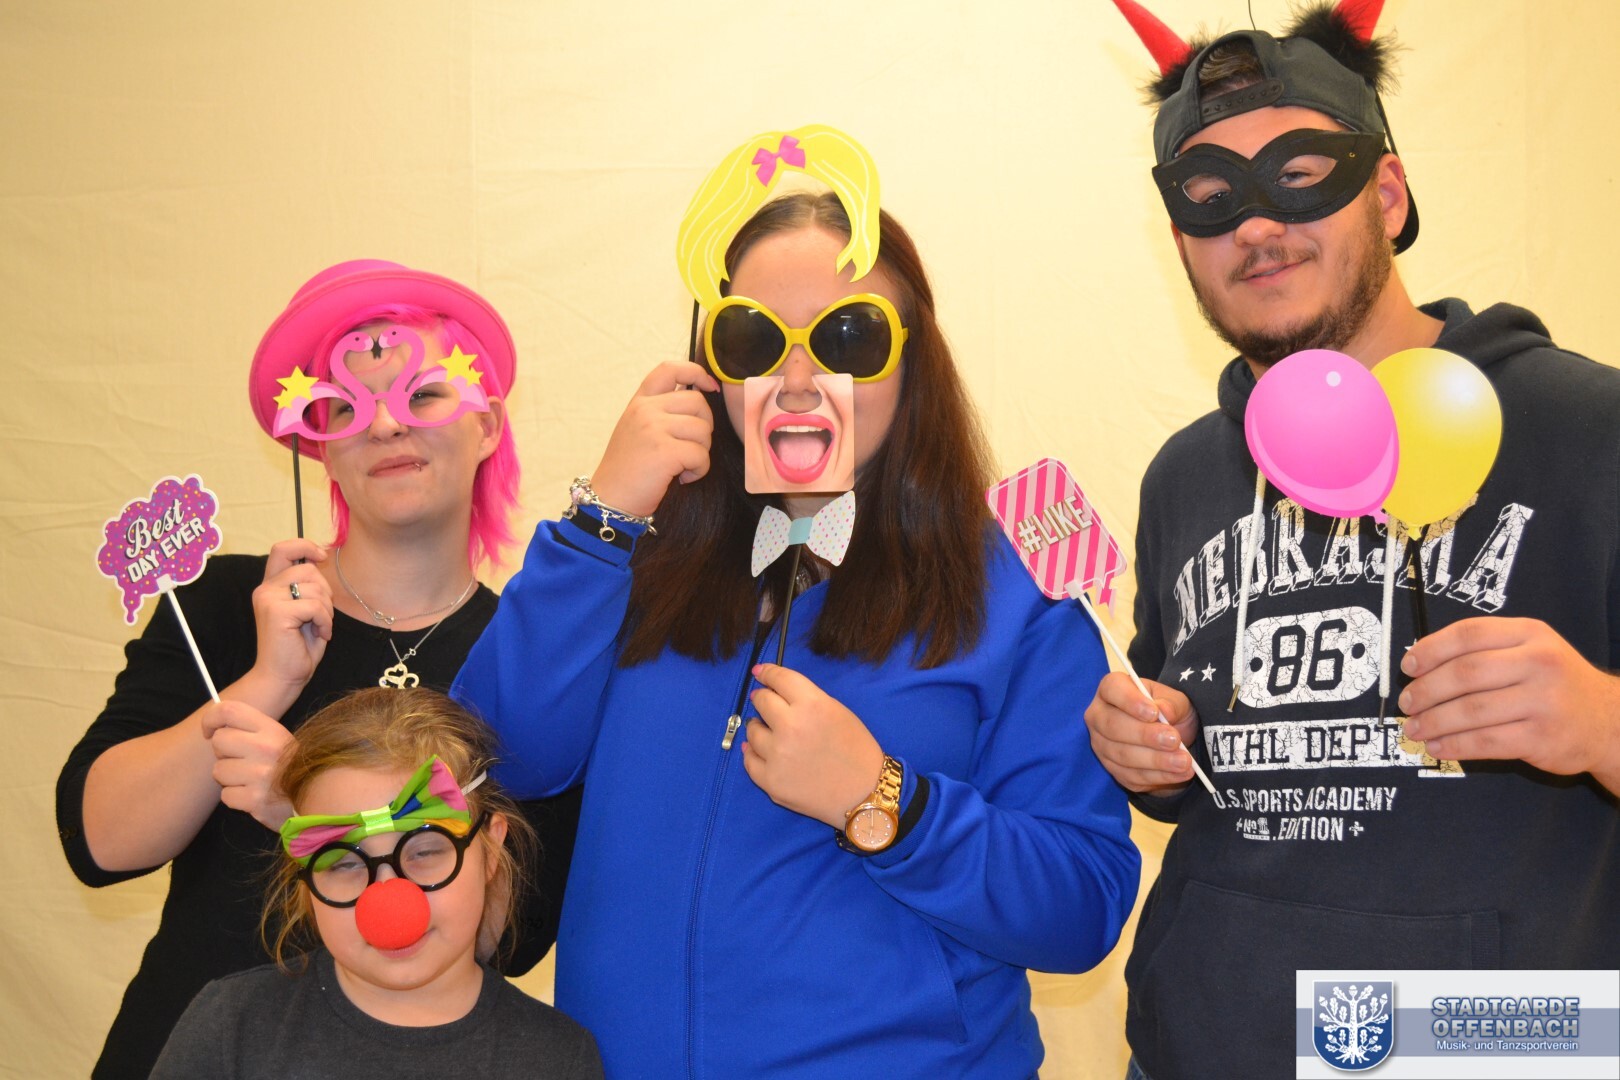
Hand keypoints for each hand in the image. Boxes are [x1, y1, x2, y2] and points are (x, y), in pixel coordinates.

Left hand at [202, 700, 295, 830]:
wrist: (318, 799)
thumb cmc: (291, 767)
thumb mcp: (279, 739)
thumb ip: (252, 730)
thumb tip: (216, 726)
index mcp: (271, 729)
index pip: (229, 711)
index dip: (211, 719)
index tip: (210, 731)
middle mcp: (265, 748)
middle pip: (219, 741)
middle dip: (224, 753)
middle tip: (242, 760)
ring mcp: (260, 775)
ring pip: (219, 770)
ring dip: (230, 778)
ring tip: (251, 780)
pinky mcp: (255, 800)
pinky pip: (226, 795)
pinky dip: (236, 798)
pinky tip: (253, 796)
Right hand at [250, 539, 332, 694]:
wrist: (282, 677)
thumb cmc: (297, 647)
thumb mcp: (305, 609)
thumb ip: (307, 585)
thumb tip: (320, 558)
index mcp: (270, 586)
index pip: (282, 548)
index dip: (305, 546)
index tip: (322, 556)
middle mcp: (265, 589)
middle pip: (308, 569)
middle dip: (325, 591)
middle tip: (322, 615)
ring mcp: (268, 599)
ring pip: (315, 588)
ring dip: (327, 610)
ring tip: (318, 627)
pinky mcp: (277, 612)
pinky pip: (316, 606)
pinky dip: (325, 622)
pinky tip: (320, 635)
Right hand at [590, 361, 719, 517]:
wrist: (610, 499)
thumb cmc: (628, 470)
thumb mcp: (637, 429)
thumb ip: (660, 412)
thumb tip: (701, 399)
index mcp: (639, 402)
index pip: (670, 369)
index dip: (697, 373)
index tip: (711, 387)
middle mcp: (645, 410)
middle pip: (698, 402)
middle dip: (705, 426)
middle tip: (692, 447)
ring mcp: (654, 429)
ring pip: (703, 430)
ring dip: (702, 452)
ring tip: (684, 466)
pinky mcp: (665, 451)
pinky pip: (701, 455)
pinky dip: (699, 470)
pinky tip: (682, 478)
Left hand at [742, 663, 884, 827]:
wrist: (865, 793)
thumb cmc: (857, 749)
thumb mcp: (837, 711)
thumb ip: (806, 699)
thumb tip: (774, 692)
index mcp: (811, 704)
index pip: (778, 679)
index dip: (767, 672)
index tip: (760, 673)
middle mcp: (790, 726)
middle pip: (761, 701)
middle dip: (763, 699)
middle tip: (766, 703)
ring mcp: (777, 755)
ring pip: (752, 731)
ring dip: (758, 727)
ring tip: (770, 733)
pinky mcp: (771, 781)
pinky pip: (749, 761)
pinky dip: (754, 754)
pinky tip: (763, 752)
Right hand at [1082, 672, 1200, 794]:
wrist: (1169, 734)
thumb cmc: (1167, 709)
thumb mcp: (1175, 700)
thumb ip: (1171, 704)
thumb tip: (1164, 711)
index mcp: (1111, 689)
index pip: (1112, 689)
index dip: (1130, 701)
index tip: (1154, 713)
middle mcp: (1099, 716)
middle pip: (1113, 726)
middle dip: (1145, 736)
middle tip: (1174, 740)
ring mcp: (1102, 745)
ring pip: (1123, 756)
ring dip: (1156, 760)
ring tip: (1184, 761)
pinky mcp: (1113, 769)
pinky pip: (1131, 776)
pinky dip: (1158, 776)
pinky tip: (1179, 773)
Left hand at [1401, 617, 1619, 790]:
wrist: (1609, 721)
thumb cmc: (1554, 682)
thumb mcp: (1530, 649)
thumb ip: (1484, 648)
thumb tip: (1420, 662)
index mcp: (1530, 633)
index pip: (1469, 634)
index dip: (1430, 649)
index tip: (1408, 667)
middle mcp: (1539, 663)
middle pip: (1466, 673)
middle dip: (1426, 690)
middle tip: (1406, 703)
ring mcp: (1543, 701)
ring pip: (1471, 710)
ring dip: (1433, 722)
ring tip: (1414, 728)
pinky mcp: (1542, 738)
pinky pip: (1485, 742)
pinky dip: (1454, 745)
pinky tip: (1437, 746)